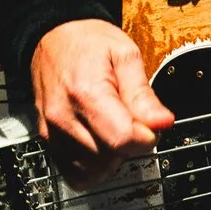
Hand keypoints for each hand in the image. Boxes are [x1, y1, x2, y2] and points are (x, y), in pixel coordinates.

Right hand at [31, 18, 174, 181]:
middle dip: (131, 146)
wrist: (53, 36)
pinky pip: (73, 173)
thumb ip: (143, 93)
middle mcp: (64, 118)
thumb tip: (162, 123)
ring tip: (116, 128)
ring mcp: (52, 132)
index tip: (152, 123)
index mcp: (86, 93)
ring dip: (112, 158)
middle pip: (109, 158)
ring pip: (92, 171)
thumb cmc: (89, 42)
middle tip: (134, 120)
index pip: (122, 140)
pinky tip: (102, 144)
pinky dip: (93, 166)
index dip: (147, 136)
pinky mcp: (48, 141)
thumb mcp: (125, 54)